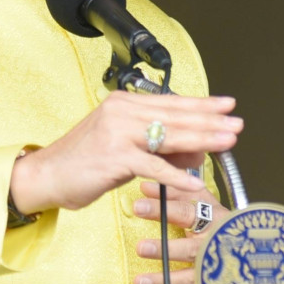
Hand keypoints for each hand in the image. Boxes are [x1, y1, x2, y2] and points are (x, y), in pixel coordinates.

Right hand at [10, 92, 240, 214]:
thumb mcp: (123, 147)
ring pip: (169, 136)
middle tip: (236, 123)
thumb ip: (156, 145)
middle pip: (175, 116)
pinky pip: (154, 167)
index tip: (227, 105)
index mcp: (123, 103)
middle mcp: (121, 112)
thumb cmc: (85, 162)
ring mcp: (117, 133)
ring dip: (202, 140)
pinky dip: (176, 175)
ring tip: (227, 142)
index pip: (171, 102)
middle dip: (210, 121)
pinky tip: (194, 181)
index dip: (202, 104)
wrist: (47, 175)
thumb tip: (195, 150)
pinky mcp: (114, 157)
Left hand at [132, 181, 228, 283]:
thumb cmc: (226, 226)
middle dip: (165, 249)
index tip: (138, 208)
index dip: (163, 209)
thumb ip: (175, 194)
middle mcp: (217, 247)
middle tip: (141, 248)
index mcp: (215, 221)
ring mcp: (220, 272)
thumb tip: (145, 185)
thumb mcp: (206, 204)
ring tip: (140, 282)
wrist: (265, 256)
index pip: (188, 213)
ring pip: (192, 278)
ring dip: (165, 281)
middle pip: (191, 249)